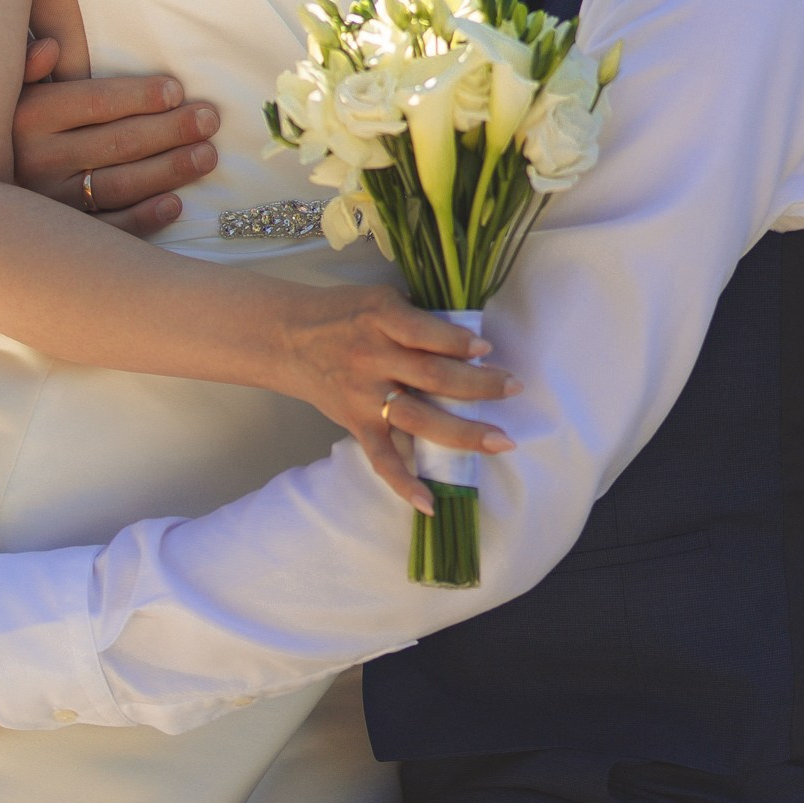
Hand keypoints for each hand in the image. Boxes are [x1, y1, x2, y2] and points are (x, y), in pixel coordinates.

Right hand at [15, 34, 220, 236]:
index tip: (178, 91)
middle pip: (116, 143)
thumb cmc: (10, 128)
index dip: (139, 96)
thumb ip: (28, 64)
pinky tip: (175, 204)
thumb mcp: (10, 90)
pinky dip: (144, 218)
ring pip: (118, 185)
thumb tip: (51, 47)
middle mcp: (36, 161)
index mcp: (29, 117)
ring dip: (169, 170)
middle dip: (170, 130)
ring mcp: (49, 205)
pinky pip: (109, 229)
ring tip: (206, 155)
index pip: (95, 102)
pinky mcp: (60, 239)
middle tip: (209, 119)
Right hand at [271, 281, 520, 512]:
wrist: (288, 337)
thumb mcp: (380, 299)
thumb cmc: (345, 313)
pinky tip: (430, 503)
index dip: (457, 342)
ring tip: (501, 441)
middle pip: (433, 376)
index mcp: (381, 320)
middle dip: (479, 385)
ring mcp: (365, 396)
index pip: (424, 333)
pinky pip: (381, 459)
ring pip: (419, 418)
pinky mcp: (356, 424)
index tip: (488, 350)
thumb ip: (417, 318)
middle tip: (515, 388)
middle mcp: (375, 358)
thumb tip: (468, 339)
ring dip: (463, 433)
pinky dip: (404, 483)